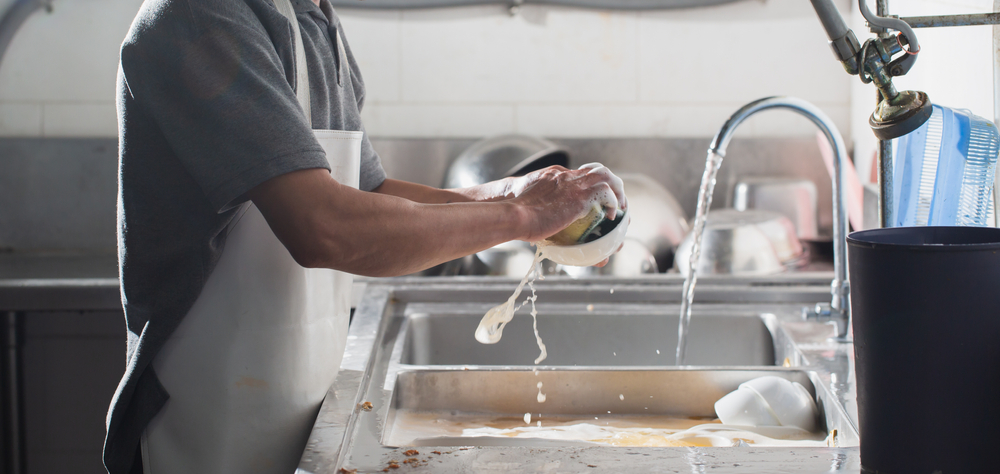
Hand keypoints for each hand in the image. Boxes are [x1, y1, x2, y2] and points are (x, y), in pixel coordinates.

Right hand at [508, 164, 626, 243]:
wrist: (514, 214)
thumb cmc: (515, 216)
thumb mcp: (527, 207)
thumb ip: (536, 213)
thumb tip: (535, 233)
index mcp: (554, 176)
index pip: (579, 174)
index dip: (591, 185)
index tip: (596, 198)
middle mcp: (566, 175)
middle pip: (597, 170)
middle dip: (611, 184)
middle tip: (617, 201)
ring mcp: (573, 184)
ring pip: (607, 177)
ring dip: (618, 191)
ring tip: (621, 208)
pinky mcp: (580, 197)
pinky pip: (606, 194)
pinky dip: (614, 204)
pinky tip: (612, 216)